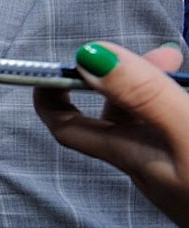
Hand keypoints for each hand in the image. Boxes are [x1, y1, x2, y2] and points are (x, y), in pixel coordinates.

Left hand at [36, 41, 188, 227]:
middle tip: (173, 56)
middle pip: (121, 115)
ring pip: (159, 121)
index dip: (52, 97)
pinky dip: (185, 113)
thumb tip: (88, 55)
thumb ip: (145, 95)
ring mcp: (180, 172)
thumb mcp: (188, 133)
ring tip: (185, 70)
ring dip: (169, 92)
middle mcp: (149, 165)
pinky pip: (183, 133)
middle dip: (137, 77)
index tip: (53, 67)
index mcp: (132, 156)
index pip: (70, 128)